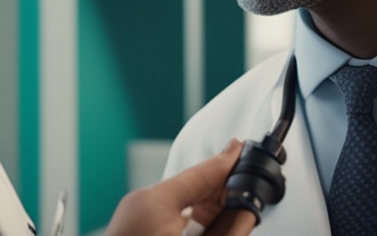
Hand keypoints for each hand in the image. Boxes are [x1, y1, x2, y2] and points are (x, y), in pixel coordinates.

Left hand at [104, 139, 253, 235]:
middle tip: (245, 195)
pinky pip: (166, 215)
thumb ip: (228, 229)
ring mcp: (133, 216)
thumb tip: (245, 214)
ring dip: (205, 209)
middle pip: (192, 186)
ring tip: (228, 217)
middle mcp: (141, 203)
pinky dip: (187, 220)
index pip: (203, 172)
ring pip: (180, 202)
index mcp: (157, 202)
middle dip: (219, 191)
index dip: (227, 161)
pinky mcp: (131, 229)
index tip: (242, 149)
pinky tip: (203, 230)